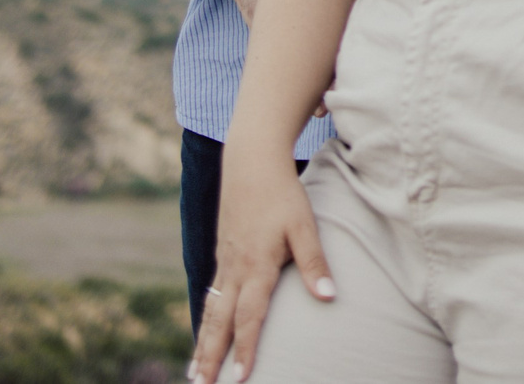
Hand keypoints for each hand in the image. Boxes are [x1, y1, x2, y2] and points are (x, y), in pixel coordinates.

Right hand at [190, 153, 334, 382]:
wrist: (251, 161)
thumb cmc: (283, 193)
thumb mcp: (304, 225)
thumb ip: (315, 262)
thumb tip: (329, 296)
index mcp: (256, 266)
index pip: (249, 318)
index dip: (245, 350)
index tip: (240, 379)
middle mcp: (235, 269)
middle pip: (220, 322)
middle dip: (210, 357)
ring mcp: (225, 262)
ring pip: (211, 310)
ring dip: (202, 343)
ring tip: (195, 372)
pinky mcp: (223, 254)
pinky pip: (212, 294)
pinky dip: (206, 319)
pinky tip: (205, 331)